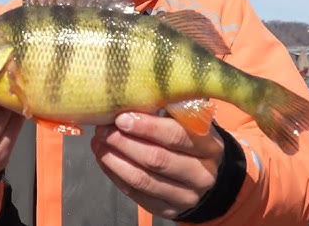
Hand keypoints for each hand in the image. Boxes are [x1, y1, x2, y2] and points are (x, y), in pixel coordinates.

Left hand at [91, 112, 223, 219]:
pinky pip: (136, 194)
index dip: (146, 127)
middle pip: (156, 159)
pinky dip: (115, 175)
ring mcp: (186, 196)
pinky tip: (104, 158)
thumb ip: (168, 111)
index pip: (176, 136)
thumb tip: (131, 98)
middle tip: (103, 129)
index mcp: (209, 146)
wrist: (205, 174)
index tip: (121, 118)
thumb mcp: (190, 122)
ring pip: (143, 179)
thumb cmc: (191, 139)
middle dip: (124, 142)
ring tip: (98, 143)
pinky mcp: (169, 210)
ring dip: (115, 159)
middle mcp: (202, 174)